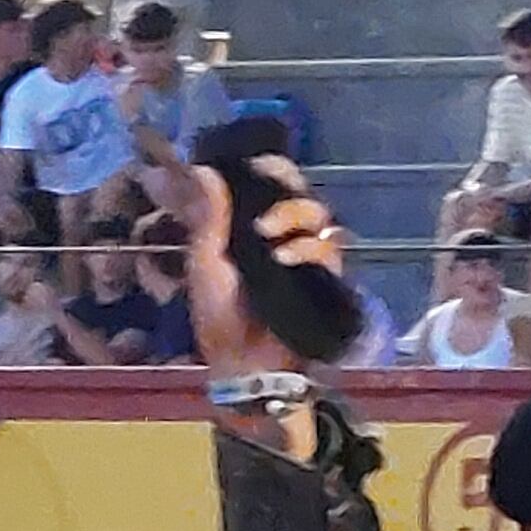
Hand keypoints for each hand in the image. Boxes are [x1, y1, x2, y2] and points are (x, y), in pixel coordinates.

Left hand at [174, 148, 344, 381]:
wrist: (241, 365)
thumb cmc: (218, 317)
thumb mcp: (205, 263)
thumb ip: (208, 218)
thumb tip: (202, 169)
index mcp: (254, 227)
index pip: (273, 184)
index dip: (271, 169)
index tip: (258, 165)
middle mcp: (284, 235)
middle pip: (301, 192)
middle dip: (285, 189)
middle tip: (264, 200)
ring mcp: (307, 257)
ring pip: (319, 216)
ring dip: (294, 216)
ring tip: (268, 235)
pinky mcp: (325, 280)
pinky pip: (328, 250)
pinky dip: (307, 249)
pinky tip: (285, 258)